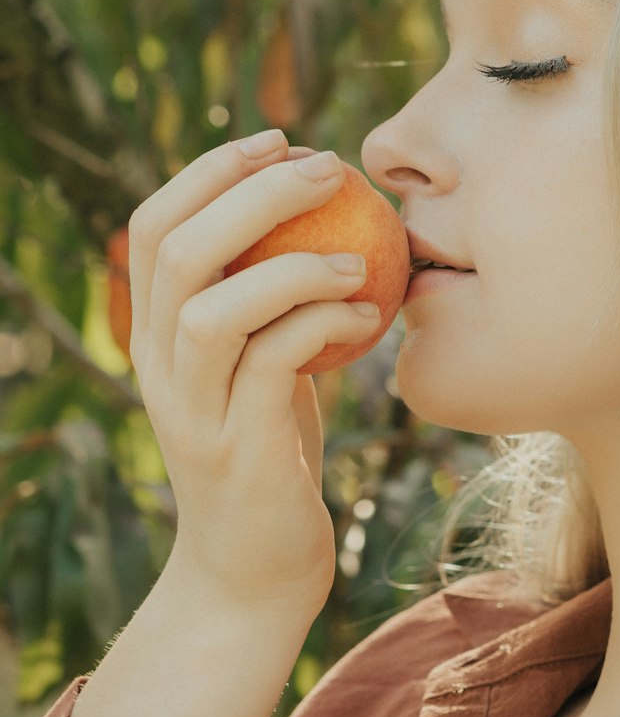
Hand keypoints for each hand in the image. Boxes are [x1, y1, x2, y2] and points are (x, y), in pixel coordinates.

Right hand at [126, 132, 379, 614]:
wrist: (254, 573)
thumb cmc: (272, 451)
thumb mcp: (262, 362)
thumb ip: (270, 300)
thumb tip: (330, 213)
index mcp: (157, 333)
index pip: (154, 225)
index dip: (210, 171)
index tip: (279, 142)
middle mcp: (158, 367)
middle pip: (178, 249)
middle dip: (251, 193)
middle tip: (326, 170)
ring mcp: (191, 411)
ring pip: (211, 309)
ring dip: (290, 264)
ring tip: (355, 258)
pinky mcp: (235, 450)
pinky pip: (273, 365)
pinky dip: (322, 326)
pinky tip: (367, 319)